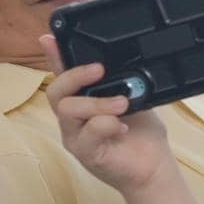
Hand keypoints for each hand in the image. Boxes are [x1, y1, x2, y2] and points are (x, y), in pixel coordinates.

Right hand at [39, 34, 172, 193]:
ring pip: (67, 110)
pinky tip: (122, 128)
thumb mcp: (133, 98)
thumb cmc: (142, 132)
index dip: (54, 56)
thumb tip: (120, 58)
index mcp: (83, 100)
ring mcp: (75, 136)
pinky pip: (86, 134)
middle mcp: (73, 118)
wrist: (154, 166)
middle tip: (100, 70)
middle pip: (55, 91)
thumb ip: (121, 82)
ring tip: (122, 105)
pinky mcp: (85, 154)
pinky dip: (106, 125)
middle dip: (75, 76)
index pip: (62, 75)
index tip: (50, 37)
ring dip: (97, 103)